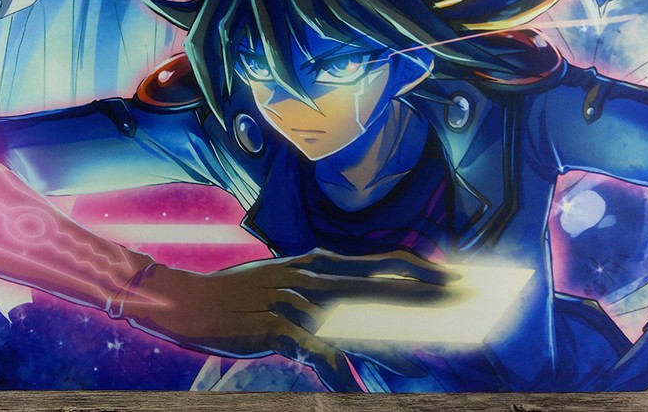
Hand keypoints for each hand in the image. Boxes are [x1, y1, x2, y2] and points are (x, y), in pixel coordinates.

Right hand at [118, 248, 452, 389]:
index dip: (414, 266)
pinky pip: (318, 353)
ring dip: (392, 340)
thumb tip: (358, 305)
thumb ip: (318, 289)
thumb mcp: (280, 281)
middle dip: (421, 293)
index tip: (447, 275)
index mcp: (314, 262)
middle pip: (377, 284)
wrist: (188, 299)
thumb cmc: (238, 293)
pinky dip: (341, 372)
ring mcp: (295, 301)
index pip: (375, 259)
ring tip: (424, 357)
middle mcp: (310, 276)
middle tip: (459, 301)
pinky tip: (357, 388)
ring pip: (355, 320)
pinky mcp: (277, 327)